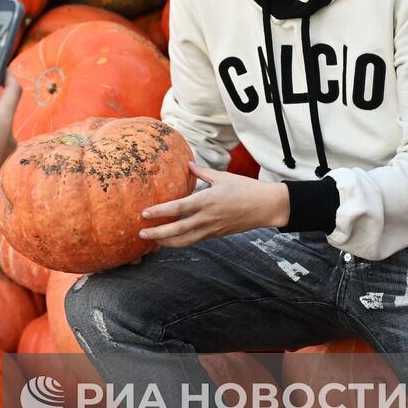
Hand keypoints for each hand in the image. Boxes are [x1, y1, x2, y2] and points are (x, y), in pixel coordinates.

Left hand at [137, 163, 290, 247]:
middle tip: (141, 233)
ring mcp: (212, 228)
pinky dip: (182, 241)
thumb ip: (202, 173)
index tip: (145, 214)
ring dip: (168, 242)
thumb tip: (188, 165)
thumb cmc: (245, 188)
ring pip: (185, 240)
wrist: (266, 206)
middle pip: (177, 230)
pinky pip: (195, 239)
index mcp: (206, 200)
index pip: (177, 208)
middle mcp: (207, 217)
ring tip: (154, 242)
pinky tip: (172, 240)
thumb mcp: (222, 177)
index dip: (159, 212)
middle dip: (158, 233)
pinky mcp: (216, 234)